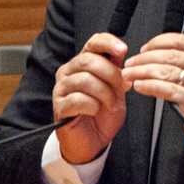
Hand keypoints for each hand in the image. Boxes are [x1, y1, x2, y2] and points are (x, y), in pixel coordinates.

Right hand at [52, 33, 130, 163]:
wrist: (93, 142)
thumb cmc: (103, 114)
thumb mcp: (116, 89)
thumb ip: (117, 70)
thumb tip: (121, 52)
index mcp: (83, 63)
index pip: (92, 43)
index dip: (107, 42)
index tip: (122, 48)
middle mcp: (69, 72)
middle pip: (89, 60)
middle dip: (112, 73)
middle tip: (124, 86)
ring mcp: (61, 89)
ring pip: (85, 80)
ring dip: (105, 93)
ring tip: (111, 104)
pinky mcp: (59, 107)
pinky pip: (78, 99)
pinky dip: (93, 105)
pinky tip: (95, 111)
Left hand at [122, 33, 183, 157]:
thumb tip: (162, 56)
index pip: (182, 41)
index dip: (159, 42)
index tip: (144, 48)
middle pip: (171, 55)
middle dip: (145, 58)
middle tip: (130, 63)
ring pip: (167, 72)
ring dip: (143, 71)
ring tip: (130, 75)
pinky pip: (168, 90)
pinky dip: (150, 86)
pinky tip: (140, 86)